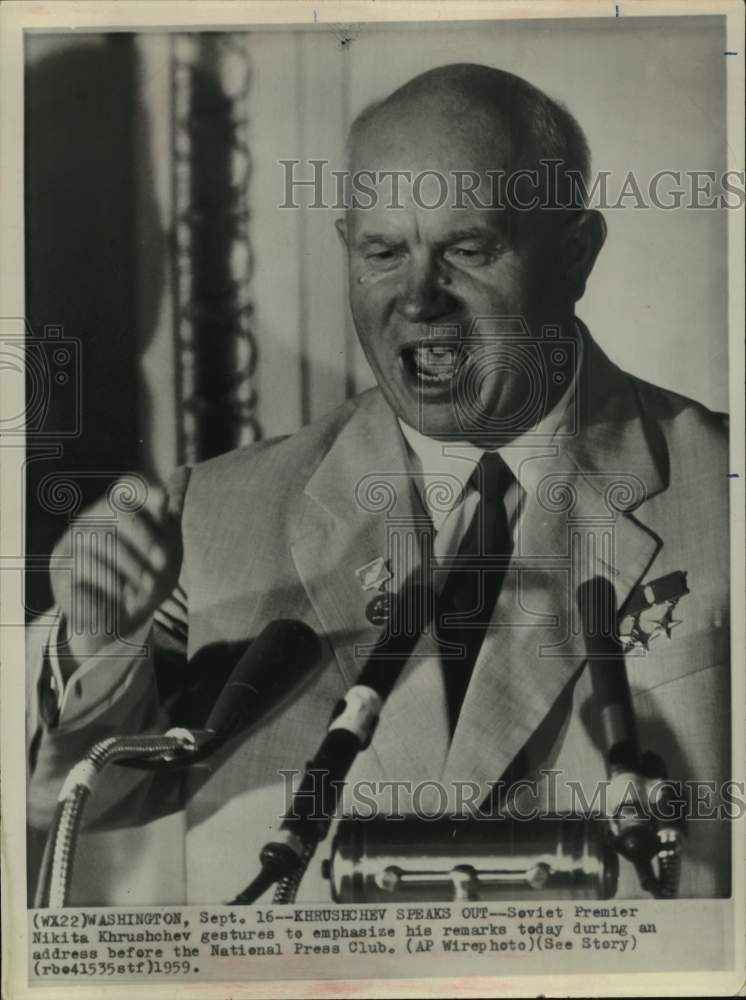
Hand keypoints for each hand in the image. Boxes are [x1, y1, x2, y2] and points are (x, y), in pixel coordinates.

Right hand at [49, 477, 182, 672]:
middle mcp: (91, 519)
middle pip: (118, 511)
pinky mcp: (61, 568)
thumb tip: (185, 470)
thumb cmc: (143, 577)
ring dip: (132, 567)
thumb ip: (170, 512)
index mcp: (116, 509)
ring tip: (148, 587)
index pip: (127, 486)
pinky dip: (113, 584)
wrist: (118, 620)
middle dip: (145, 537)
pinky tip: (126, 597)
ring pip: (104, 540)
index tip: (165, 503)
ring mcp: (72, 542)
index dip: (146, 490)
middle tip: (163, 562)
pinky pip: (87, 567)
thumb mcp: (163, 546)